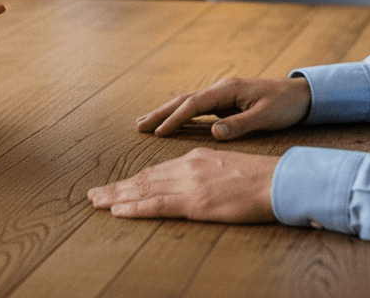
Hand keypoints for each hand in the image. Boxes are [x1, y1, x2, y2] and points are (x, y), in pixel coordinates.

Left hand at [88, 148, 277, 222]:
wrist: (277, 181)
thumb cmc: (260, 178)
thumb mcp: (227, 168)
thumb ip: (207, 173)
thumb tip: (198, 184)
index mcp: (195, 158)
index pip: (157, 171)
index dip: (134, 180)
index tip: (117, 187)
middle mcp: (186, 167)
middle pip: (144, 178)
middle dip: (117, 187)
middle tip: (93, 194)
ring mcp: (189, 183)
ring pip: (143, 190)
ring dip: (117, 197)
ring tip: (96, 202)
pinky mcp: (194, 201)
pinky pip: (157, 205)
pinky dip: (134, 207)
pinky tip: (118, 210)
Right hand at [137, 77, 311, 139]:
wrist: (302, 95)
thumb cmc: (285, 105)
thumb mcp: (265, 117)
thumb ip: (239, 125)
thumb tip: (213, 133)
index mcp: (227, 90)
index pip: (193, 104)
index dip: (174, 118)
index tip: (158, 132)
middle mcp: (221, 89)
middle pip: (184, 100)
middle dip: (160, 112)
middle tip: (138, 125)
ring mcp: (222, 95)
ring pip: (188, 103)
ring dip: (167, 112)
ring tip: (146, 123)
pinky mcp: (226, 102)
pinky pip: (197, 109)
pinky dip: (181, 116)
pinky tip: (171, 123)